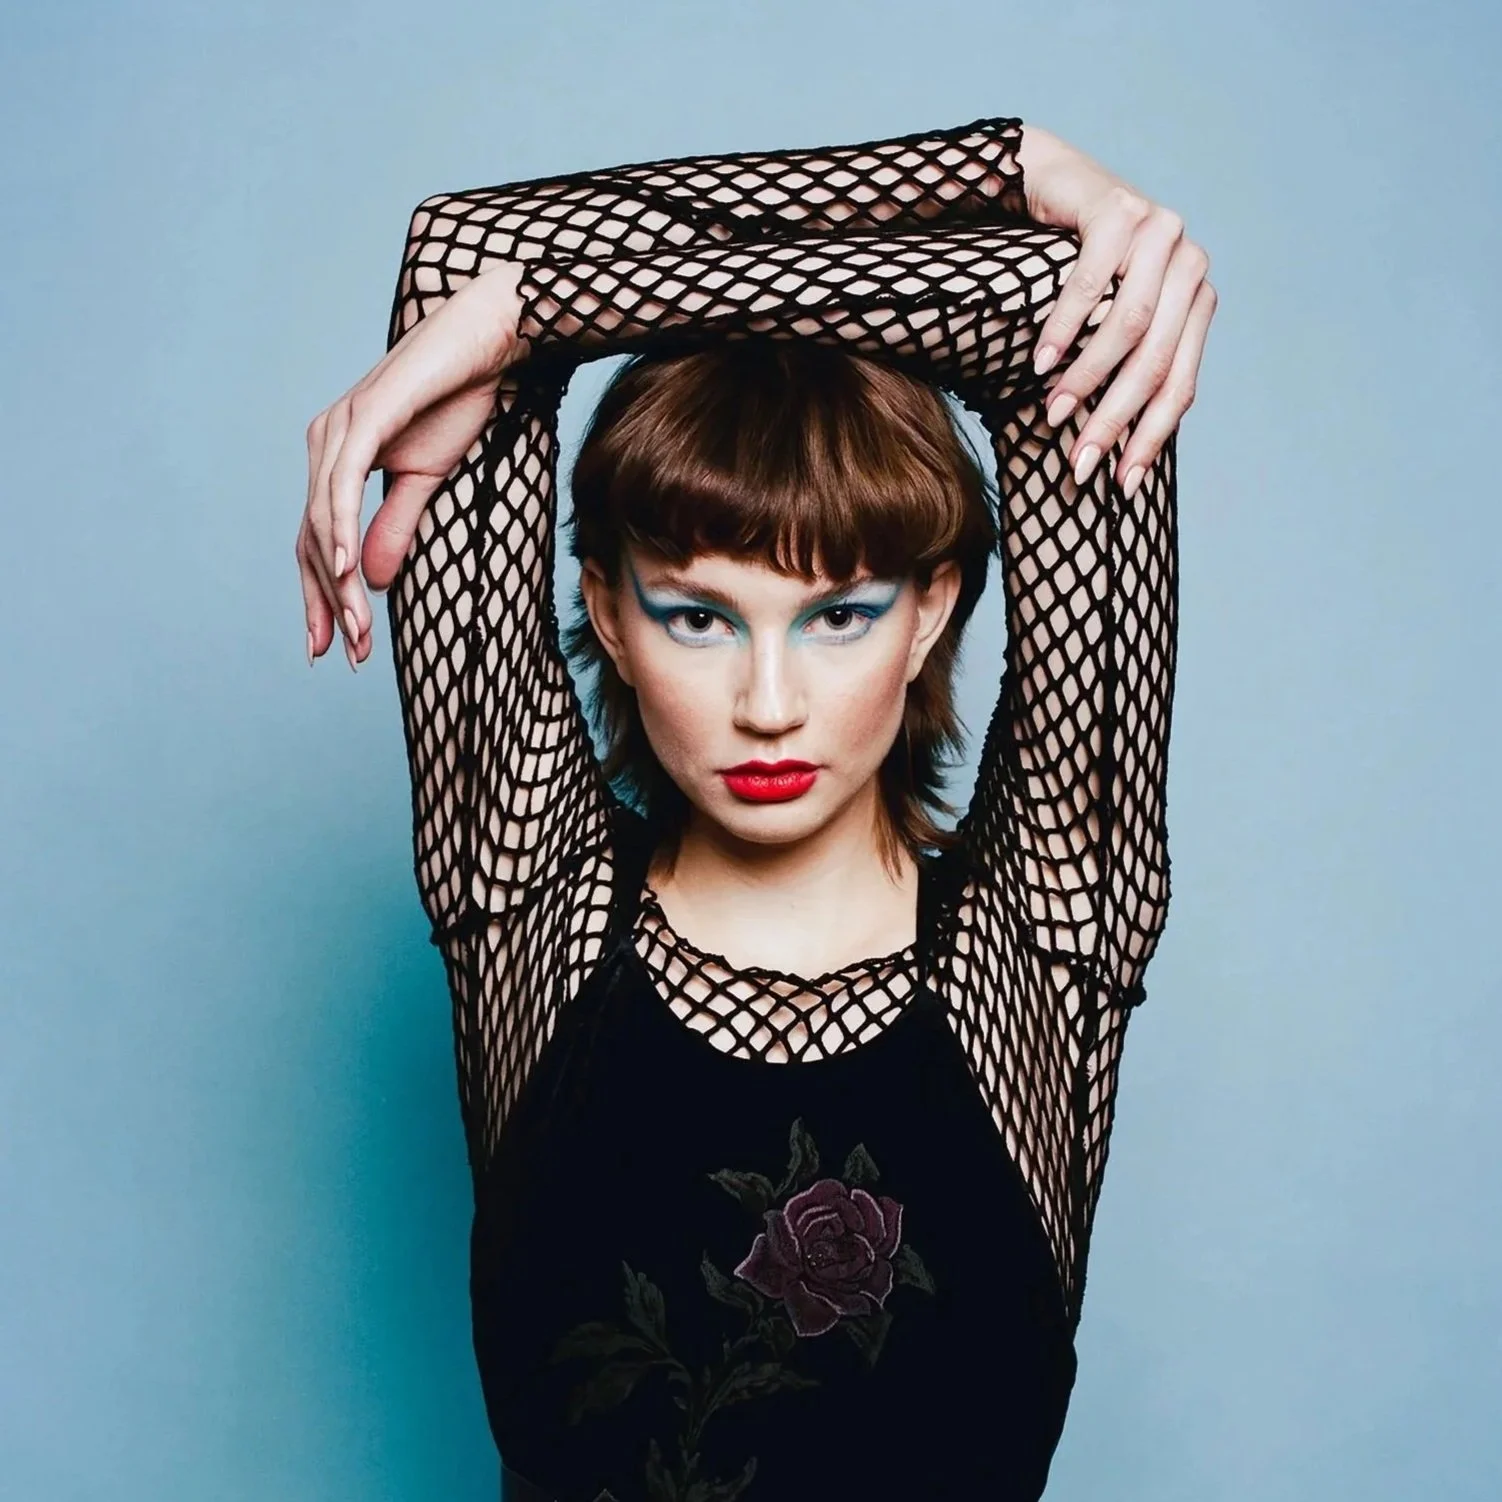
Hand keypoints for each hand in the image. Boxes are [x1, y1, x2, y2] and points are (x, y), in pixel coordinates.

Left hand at [296, 262, 525, 666]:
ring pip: (323, 520)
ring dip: (337, 581)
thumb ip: (393, 527)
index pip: (317, 538)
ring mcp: (338, 428)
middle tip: (345, 656)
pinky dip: (340, 530)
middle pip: (310, 538)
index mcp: (337, 458)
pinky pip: (343, 486)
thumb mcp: (427, 480)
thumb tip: (366, 580)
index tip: (335, 646)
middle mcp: (325, 442)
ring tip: (354, 631)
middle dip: (326, 602)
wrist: (486, 342)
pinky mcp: (363, 419)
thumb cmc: (458, 400)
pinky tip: (346, 570)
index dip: (322, 595)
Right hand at [1016, 124, 1215, 496]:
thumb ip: (1125, 369)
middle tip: (1081, 462)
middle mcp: (1190, 265)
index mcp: (1196, 302)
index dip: (1151, 438)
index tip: (1120, 485)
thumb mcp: (1105, 323)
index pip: (1181, 385)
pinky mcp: (1120, 210)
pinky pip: (1092, 283)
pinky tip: (1041, 361)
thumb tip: (1121, 456)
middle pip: (1155, 362)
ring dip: (1087, 377)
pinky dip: (1064, 327)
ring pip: (1128, 326)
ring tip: (1053, 412)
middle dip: (1115, 419)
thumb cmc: (1073, 269)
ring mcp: (1160, 232)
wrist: (1048, 186)